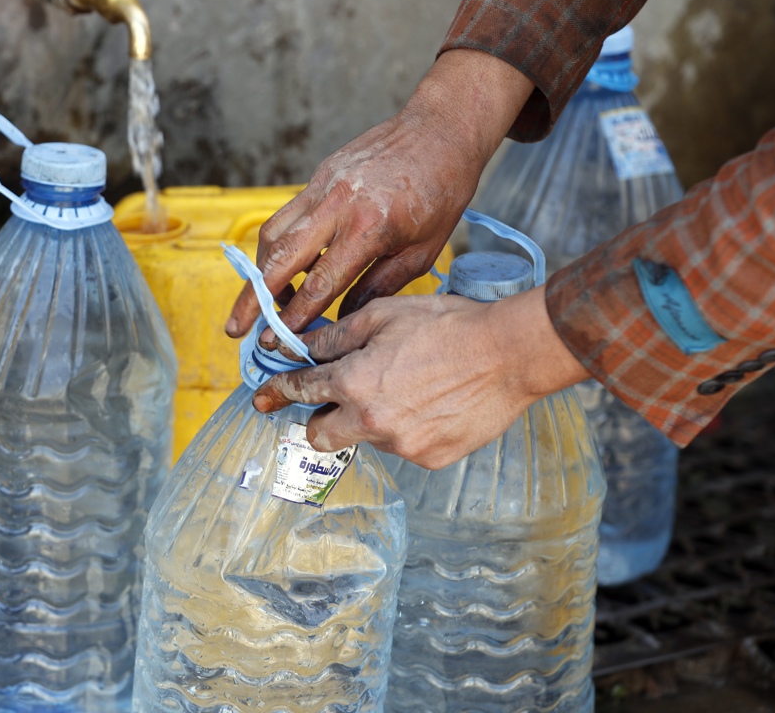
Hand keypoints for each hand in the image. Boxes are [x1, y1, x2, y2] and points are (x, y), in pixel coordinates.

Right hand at [225, 49, 534, 344]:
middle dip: (253, 298)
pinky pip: (287, 215)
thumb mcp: (423, 250)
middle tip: (236, 329)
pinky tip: (287, 267)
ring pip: (274, 234)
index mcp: (370, 227)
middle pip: (280, 259)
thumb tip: (344, 319)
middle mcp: (338, 205)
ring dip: (261, 271)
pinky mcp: (318, 176)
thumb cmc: (441, 192)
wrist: (439, 130)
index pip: (321, 283)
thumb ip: (380, 286)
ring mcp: (323, 186)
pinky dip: (279, 245)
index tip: (276, 341)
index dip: (295, 316)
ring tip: (262, 301)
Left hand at [251, 288, 589, 469]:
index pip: (302, 391)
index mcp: (356, 383)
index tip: (264, 397)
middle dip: (319, 419)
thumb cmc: (450, 325)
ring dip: (371, 418)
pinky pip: (403, 446)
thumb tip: (300, 345)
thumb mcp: (385, 315)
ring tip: (407, 387)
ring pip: (366, 438)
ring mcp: (403, 446)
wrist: (511, 355)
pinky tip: (431, 403)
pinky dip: (406, 428)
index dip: (278, 391)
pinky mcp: (431, 459)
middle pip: (320, 436)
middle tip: (332, 401)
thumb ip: (336, 336)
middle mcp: (373, 422)